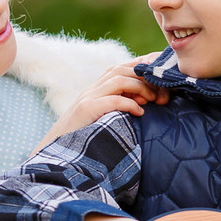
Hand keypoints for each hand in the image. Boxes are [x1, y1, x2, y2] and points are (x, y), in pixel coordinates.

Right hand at [41, 61, 168, 145]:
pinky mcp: (86, 110)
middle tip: (163, 94)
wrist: (57, 154)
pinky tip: (140, 113)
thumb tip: (145, 103)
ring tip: (154, 100)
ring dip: (140, 87)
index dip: (143, 66)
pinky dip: (129, 103)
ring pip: (118, 79)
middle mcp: (92, 89)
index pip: (122, 67)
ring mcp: (87, 98)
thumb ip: (119, 107)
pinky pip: (112, 99)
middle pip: (122, 69)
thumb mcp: (104, 120)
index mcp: (97, 90)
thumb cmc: (83, 140)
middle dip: (146, 78)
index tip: (163, 73)